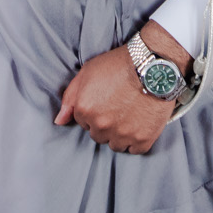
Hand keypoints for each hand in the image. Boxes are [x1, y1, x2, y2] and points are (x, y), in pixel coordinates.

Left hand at [54, 20, 188, 153]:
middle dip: (106, 124)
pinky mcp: (143, 139)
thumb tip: (59, 121)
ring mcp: (122, 134)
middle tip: (120, 107)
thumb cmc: (119, 64)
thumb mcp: (87, 72)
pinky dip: (138, 139)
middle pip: (99, 135)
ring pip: (116, 144)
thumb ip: (70, 98)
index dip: (95, 111)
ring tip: (131, 115)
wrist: (152, 64)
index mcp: (85, 110)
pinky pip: (135, 149)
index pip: (84, 122)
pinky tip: (141, 123)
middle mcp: (101, 126)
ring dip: (121, 134)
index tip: (107, 101)